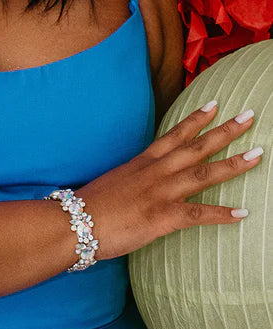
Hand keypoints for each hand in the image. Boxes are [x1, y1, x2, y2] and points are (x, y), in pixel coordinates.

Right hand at [79, 102, 261, 258]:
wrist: (73, 223)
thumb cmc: (87, 208)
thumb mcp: (112, 184)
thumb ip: (130, 181)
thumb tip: (138, 185)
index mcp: (141, 164)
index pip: (173, 135)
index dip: (196, 120)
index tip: (215, 104)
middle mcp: (154, 173)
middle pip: (196, 148)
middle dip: (224, 131)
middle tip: (249, 116)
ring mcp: (159, 193)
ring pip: (203, 174)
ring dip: (233, 164)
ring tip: (258, 154)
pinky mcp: (161, 217)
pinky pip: (198, 213)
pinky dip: (222, 214)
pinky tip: (243, 213)